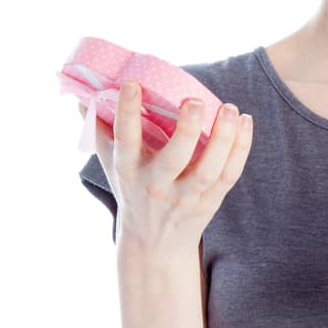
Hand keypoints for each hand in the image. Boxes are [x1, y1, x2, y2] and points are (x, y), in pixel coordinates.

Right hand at [77, 84, 253, 255]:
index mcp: (128, 170)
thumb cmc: (132, 192)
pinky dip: (241, 149)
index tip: (132, 84)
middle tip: (195, 101)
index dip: (126, 112)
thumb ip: (99, 131)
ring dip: (223, 139)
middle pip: (174, 159)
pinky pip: (229, 176)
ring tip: (231, 109)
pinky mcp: (209, 202)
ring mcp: (186, 197)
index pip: (125, 140)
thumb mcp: (110, 166)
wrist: (154, 244)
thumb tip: (82, 96)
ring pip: (208, 169)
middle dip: (186, 130)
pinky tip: (245, 122)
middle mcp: (156, 185)